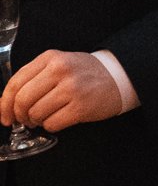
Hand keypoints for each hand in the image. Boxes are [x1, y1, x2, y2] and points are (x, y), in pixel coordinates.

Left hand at [1, 50, 123, 131]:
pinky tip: (59, 119)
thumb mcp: (59, 64)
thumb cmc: (85, 73)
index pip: (15, 83)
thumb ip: (34, 77)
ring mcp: (71, 89)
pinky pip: (52, 124)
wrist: (118, 77)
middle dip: (19, 115)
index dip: (4, 104)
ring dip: (36, 121)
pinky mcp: (81, 107)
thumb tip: (7, 104)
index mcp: (50, 58)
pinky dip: (51, 126)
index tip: (4, 115)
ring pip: (36, 114)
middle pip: (23, 100)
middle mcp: (60, 71)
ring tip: (45, 117)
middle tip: (24, 120)